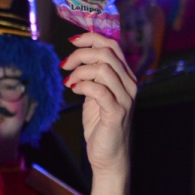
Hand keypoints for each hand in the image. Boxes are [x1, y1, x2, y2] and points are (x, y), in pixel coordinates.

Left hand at [61, 33, 136, 174]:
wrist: (108, 156)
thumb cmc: (100, 126)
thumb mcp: (94, 96)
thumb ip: (92, 77)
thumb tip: (80, 57)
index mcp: (125, 77)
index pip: (112, 46)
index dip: (91, 39)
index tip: (71, 42)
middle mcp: (129, 85)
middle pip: (107, 53)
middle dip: (81, 54)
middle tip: (65, 65)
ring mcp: (125, 98)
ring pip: (104, 69)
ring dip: (80, 71)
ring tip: (68, 82)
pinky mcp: (116, 113)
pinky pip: (99, 90)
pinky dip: (83, 86)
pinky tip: (74, 90)